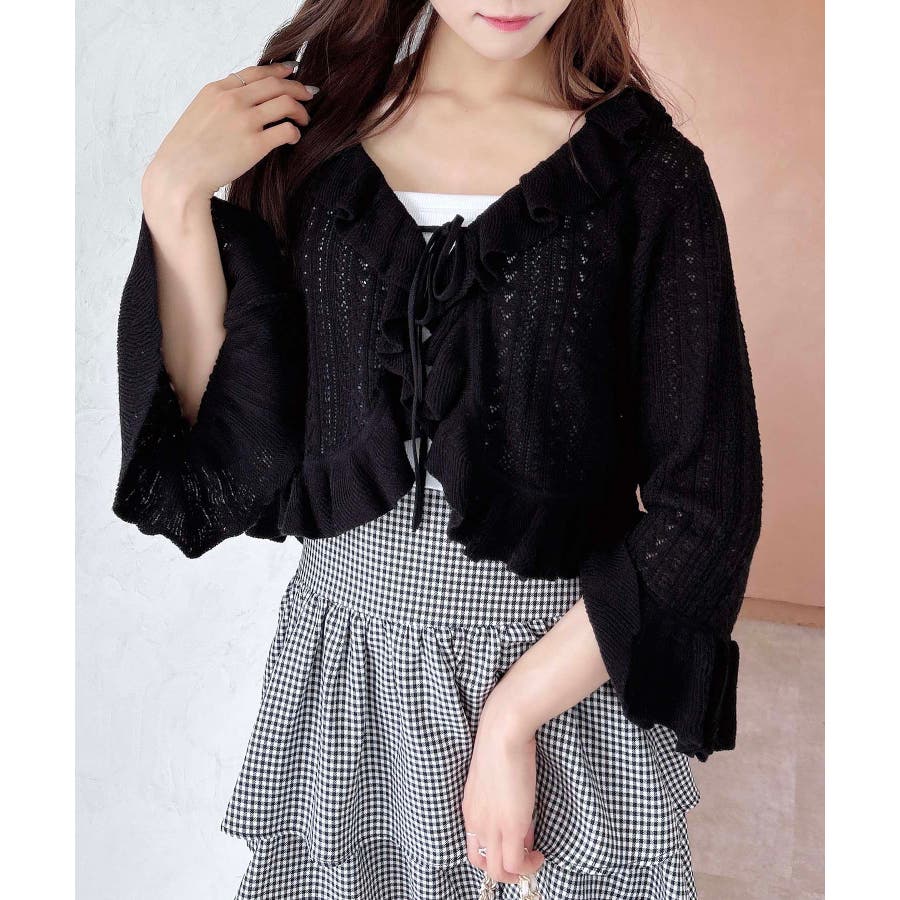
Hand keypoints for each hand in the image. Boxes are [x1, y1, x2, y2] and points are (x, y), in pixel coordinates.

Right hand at [141, 62, 316, 218]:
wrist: (179, 174)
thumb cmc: (184, 151)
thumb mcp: (197, 113)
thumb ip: (219, 103)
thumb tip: (241, 103)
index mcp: (217, 90)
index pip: (255, 72)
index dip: (278, 71)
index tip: (292, 72)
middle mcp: (232, 100)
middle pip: (276, 85)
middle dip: (297, 88)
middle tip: (308, 96)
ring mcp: (245, 121)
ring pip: (286, 103)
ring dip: (300, 110)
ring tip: (304, 120)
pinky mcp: (255, 144)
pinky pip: (286, 131)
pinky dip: (295, 133)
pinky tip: (294, 139)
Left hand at [462, 693, 545, 884]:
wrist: (503, 731)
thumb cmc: (500, 743)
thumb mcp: (495, 778)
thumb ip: (504, 804)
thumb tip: (522, 827)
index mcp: (469, 808)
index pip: (476, 844)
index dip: (496, 847)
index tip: (516, 837)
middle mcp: (475, 822)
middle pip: (481, 863)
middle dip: (503, 869)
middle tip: (523, 857)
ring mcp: (491, 827)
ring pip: (497, 872)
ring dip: (516, 873)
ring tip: (533, 860)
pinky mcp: (511, 826)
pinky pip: (516, 865)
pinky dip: (528, 867)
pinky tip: (539, 855)